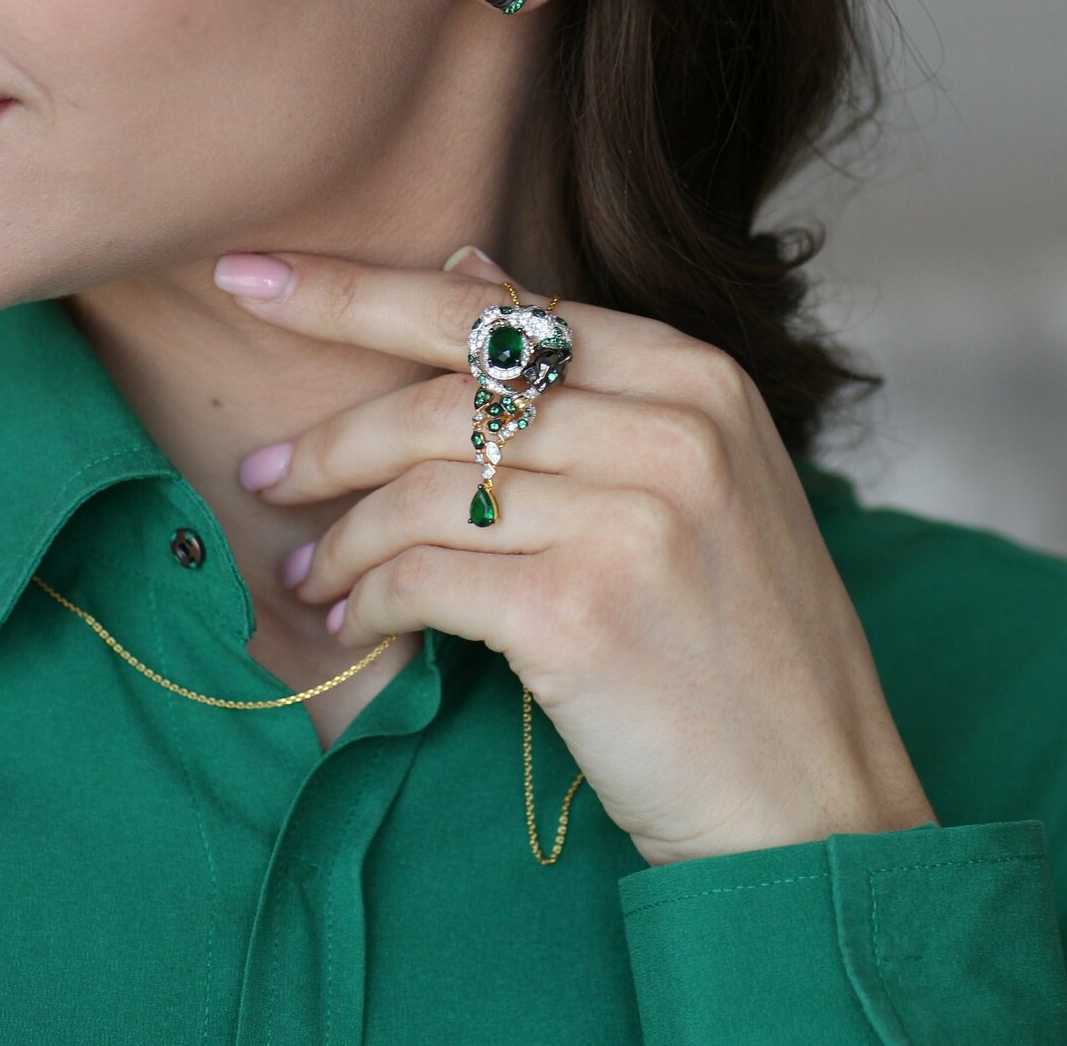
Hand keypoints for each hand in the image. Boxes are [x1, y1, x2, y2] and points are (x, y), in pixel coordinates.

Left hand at [218, 245, 937, 865]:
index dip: (356, 288)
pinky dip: (370, 600)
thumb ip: (586, 371)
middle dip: (330, 427)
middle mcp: (672, 425)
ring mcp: (633, 514)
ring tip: (306, 571)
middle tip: (259, 466)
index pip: (494, 307)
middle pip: (445, 389)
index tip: (253, 276)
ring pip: (423, 487)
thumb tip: (464, 262)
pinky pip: (425, 576)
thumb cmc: (740, 639)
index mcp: (696, 374)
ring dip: (340, 534)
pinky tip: (353, 627)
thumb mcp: (697, 473)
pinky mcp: (583, 610)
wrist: (812, 804)